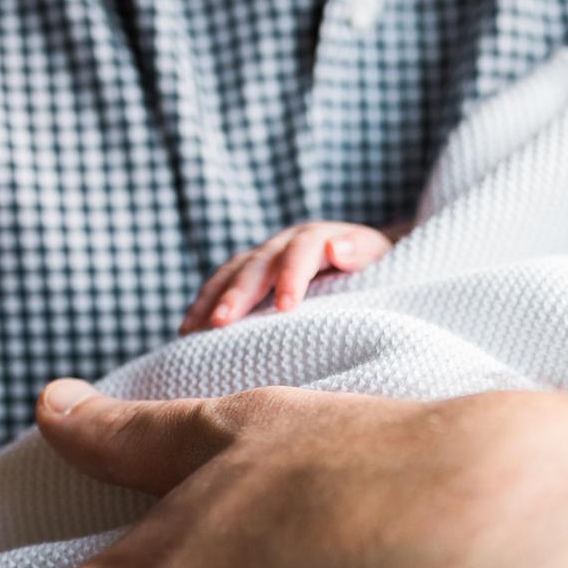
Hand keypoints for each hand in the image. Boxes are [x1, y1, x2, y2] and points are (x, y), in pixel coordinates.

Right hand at [180, 221, 397, 333]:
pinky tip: (188, 329)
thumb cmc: (377, 267)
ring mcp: (265, 256)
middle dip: (238, 294)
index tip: (284, 307)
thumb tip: (337, 247)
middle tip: (220, 325)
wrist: (367, 257)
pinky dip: (205, 303)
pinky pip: (223, 284)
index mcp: (318, 237)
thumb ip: (360, 251)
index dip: (291, 277)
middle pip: (258, 264)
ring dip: (211, 300)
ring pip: (233, 273)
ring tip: (191, 330)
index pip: (301, 252)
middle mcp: (285, 242)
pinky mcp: (253, 273)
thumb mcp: (379, 256)